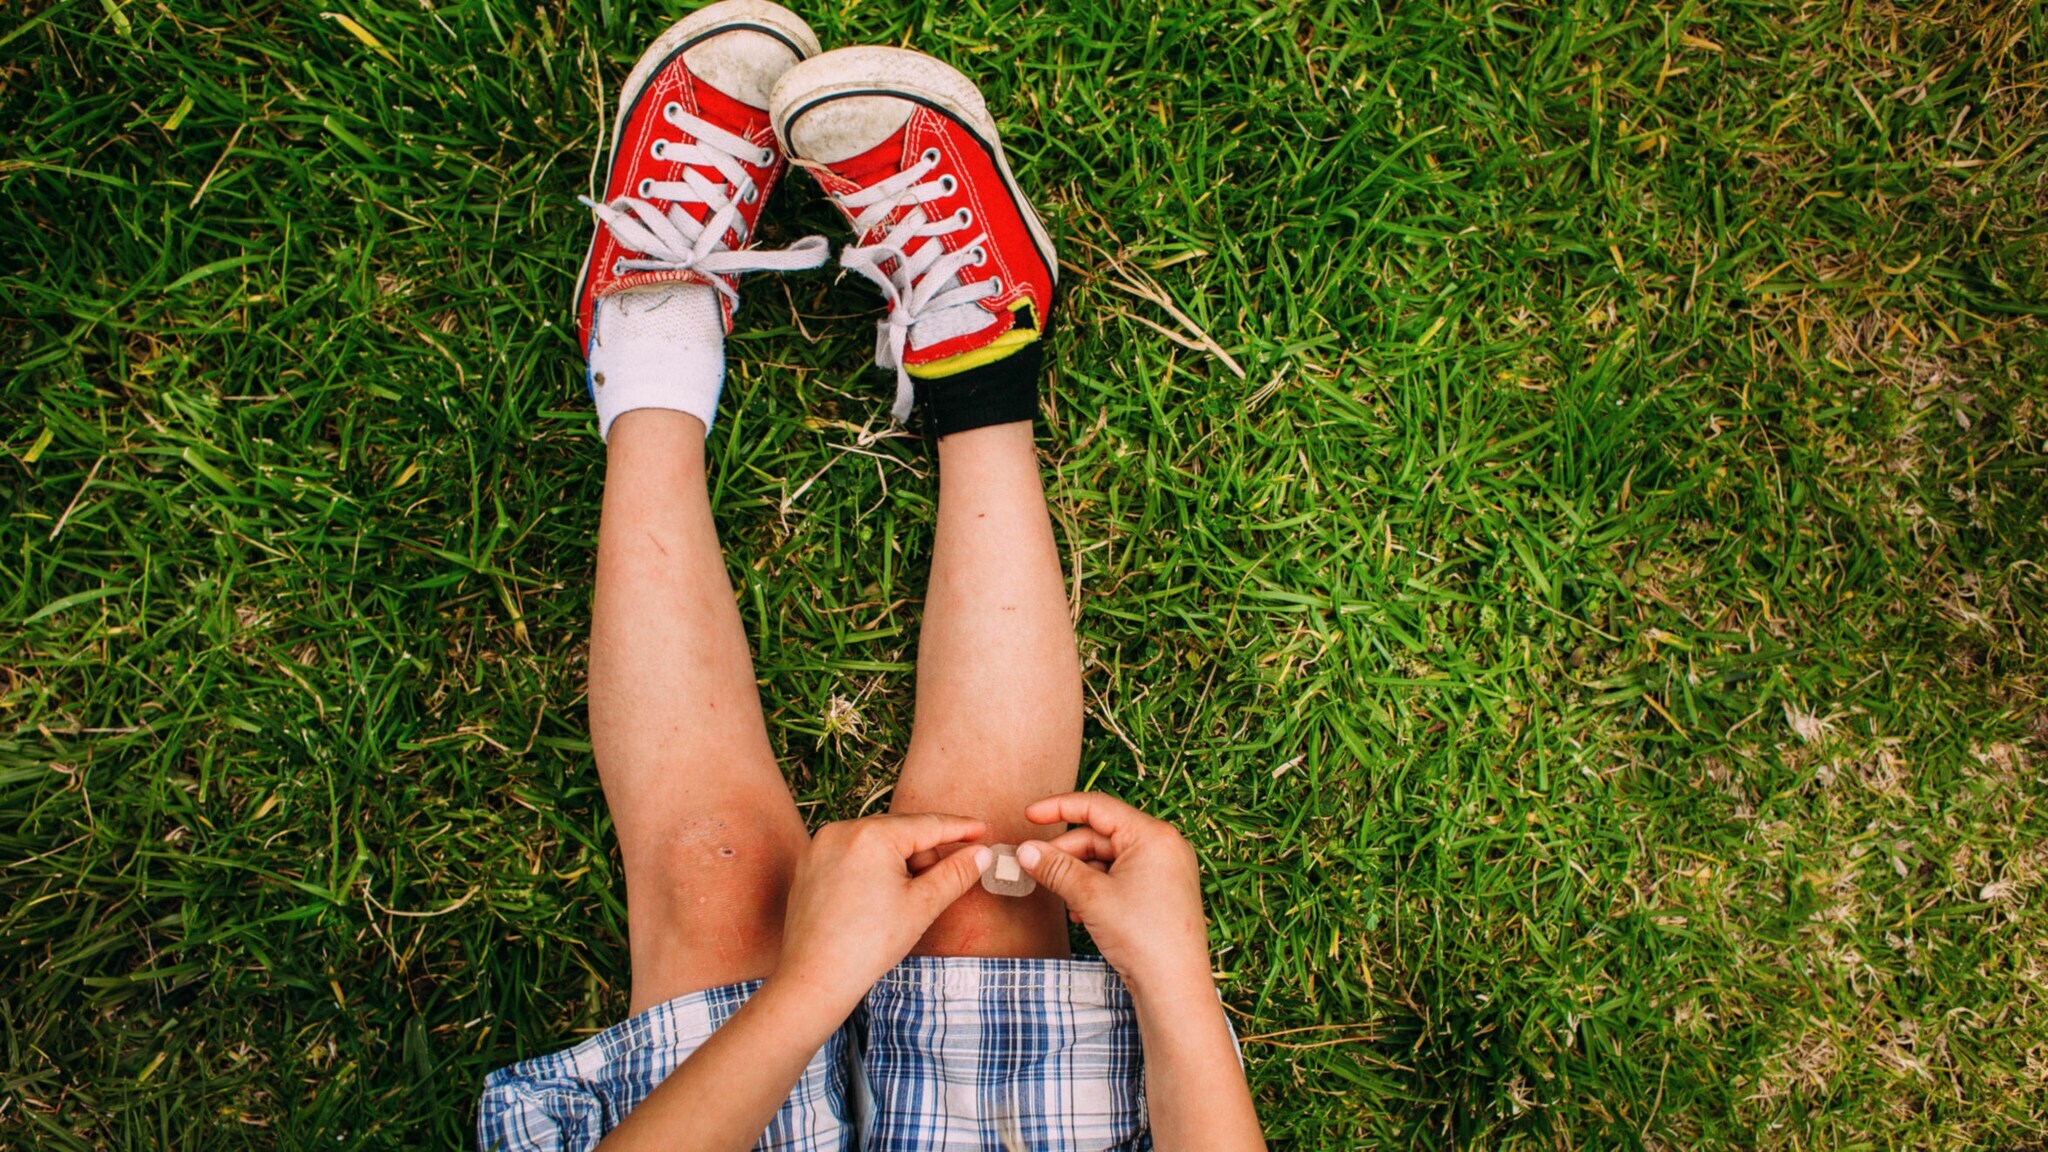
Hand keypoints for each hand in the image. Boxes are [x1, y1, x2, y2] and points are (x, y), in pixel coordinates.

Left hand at [775, 813, 990, 1011]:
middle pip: (900, 833)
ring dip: (898, 864)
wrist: (814, 979)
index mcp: (871, 835)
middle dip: (924, 857)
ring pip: (876, 844)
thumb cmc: (868, 944)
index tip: (982, 829)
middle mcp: (841, 830)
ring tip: (899, 904)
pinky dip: (871, 870)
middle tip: (935, 890)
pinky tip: (875, 902)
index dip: (959, 828)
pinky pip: (851, 855)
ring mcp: (820, 846)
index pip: (927, 825)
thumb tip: (981, 854)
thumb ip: (955, 874)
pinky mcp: (808, 864)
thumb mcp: (922, 906)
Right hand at [1017, 792, 1212, 999]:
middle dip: (1066, 852)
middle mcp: (1164, 847)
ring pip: (1109, 860)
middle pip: (1101, 835)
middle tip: (1035, 868)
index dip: (1059, 808)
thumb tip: (1025, 850)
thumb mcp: (1090, 897)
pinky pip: (1121, 879)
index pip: (1098, 807)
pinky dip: (1096, 889)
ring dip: (1079, 875)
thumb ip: (1056, 868)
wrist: (1174, 987)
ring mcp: (1165, 871)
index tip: (1029, 816)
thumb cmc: (1142, 937)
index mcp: (1153, 835)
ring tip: (1060, 896)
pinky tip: (1080, 912)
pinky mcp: (1161, 894)